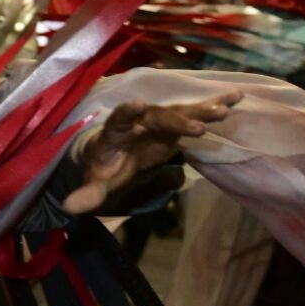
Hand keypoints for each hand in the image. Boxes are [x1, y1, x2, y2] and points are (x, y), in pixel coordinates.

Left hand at [62, 90, 241, 215]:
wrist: (114, 152)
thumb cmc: (105, 167)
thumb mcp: (97, 183)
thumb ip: (87, 193)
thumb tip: (69, 207)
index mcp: (116, 131)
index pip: (119, 119)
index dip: (127, 112)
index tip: (138, 105)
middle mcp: (138, 119)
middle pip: (157, 116)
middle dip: (175, 121)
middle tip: (197, 129)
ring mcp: (158, 119)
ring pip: (180, 112)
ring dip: (201, 110)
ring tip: (224, 108)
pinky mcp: (175, 123)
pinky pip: (195, 114)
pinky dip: (214, 105)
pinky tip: (236, 98)